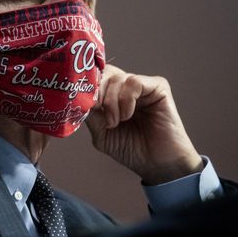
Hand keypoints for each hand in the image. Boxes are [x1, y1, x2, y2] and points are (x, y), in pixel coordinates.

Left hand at [85, 64, 202, 184]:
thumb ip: (90, 113)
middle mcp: (126, 87)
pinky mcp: (158, 87)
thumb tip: (79, 96)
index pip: (95, 76)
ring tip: (116, 121)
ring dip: (111, 102)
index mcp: (112, 95)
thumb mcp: (101, 132)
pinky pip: (134, 82)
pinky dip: (126, 100)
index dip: (85, 85)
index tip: (81, 102)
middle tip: (98, 111)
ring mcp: (142, 86)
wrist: (157, 163)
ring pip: (117, 78)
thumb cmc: (131, 149)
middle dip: (96, 92)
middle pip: (104, 73)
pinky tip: (128, 115)